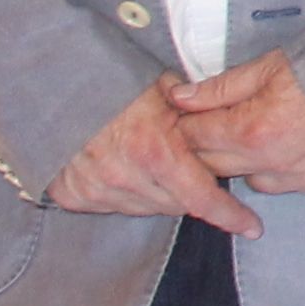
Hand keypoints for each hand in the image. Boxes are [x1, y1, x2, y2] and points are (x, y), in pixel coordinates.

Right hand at [50, 75, 261, 235]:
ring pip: (145, 208)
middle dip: (191, 190)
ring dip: (159, 193)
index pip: (201, 197)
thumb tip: (228, 119)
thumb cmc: (113, 78)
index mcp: (154, 151)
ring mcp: (95, 189)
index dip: (229, 215)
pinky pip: (111, 206)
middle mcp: (124, 177)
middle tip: (193, 166)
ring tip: (155, 161)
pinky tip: (126, 170)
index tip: (251, 226)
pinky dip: (125, 193)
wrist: (53, 82)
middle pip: (175, 205)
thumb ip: (197, 109)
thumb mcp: (163, 85)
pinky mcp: (72, 194)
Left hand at [167, 53, 304, 198]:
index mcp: (251, 129)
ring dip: (247, 163)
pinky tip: (299, 146)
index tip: (188, 114)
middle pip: (213, 168)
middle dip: (208, 147)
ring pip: (252, 181)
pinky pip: (290, 186)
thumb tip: (178, 97)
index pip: (194, 137)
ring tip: (264, 134)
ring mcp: (302, 180)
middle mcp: (271, 163)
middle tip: (220, 124)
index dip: (186, 124)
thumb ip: (221, 87)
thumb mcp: (270, 65)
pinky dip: (286, 170)